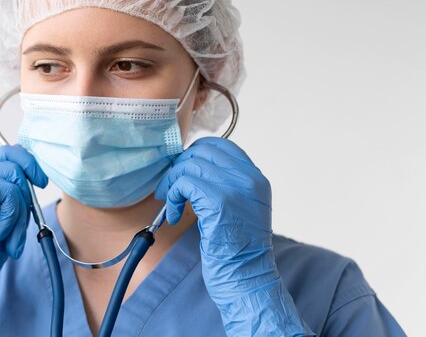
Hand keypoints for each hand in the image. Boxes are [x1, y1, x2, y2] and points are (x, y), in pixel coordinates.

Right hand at [0, 145, 47, 328]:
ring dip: (20, 208)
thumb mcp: (11, 211)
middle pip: (11, 155)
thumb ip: (18, 190)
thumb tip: (39, 175)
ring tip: (8, 231)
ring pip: (14, 176)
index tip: (41, 181)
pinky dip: (11, 216)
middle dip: (30, 176)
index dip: (29, 162)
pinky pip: (8, 192)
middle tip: (33, 203)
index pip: (8, 152)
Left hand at [155, 137, 312, 335]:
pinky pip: (183, 183)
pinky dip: (172, 197)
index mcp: (255, 178)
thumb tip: (190, 166)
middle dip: (179, 168)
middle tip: (169, 188)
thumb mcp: (241, 207)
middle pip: (202, 151)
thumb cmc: (238, 250)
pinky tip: (174, 215)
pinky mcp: (218, 201)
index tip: (183, 170)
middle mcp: (248, 178)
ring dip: (172, 183)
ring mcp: (235, 188)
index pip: (221, 145)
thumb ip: (225, 184)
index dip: (196, 153)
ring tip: (169, 203)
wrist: (247, 279)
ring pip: (189, 165)